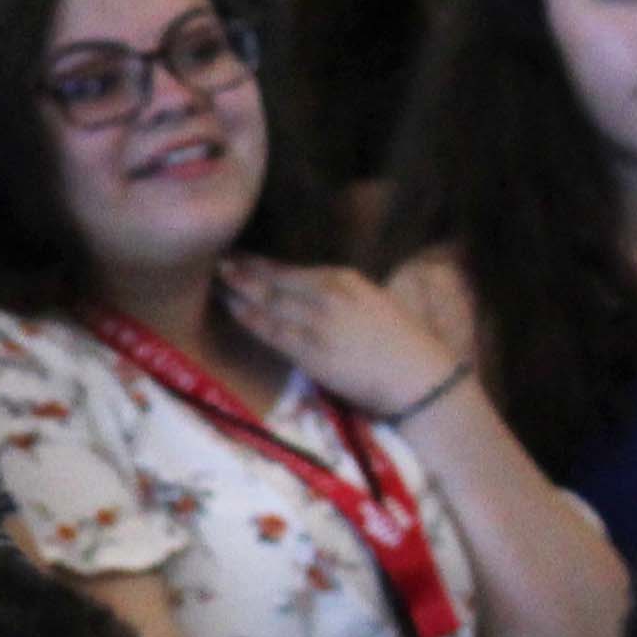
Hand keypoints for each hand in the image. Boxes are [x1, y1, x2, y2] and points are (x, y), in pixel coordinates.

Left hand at [216, 261, 460, 424]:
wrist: (418, 377)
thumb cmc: (403, 342)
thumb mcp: (372, 301)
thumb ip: (341, 295)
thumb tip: (311, 294)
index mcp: (345, 278)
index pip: (291, 270)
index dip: (262, 265)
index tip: (242, 259)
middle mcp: (327, 294)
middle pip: (274, 282)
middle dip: (243, 274)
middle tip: (219, 265)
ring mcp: (316, 323)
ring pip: (267, 305)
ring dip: (239, 294)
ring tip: (218, 286)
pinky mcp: (311, 353)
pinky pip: (271, 333)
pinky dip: (249, 320)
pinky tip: (233, 311)